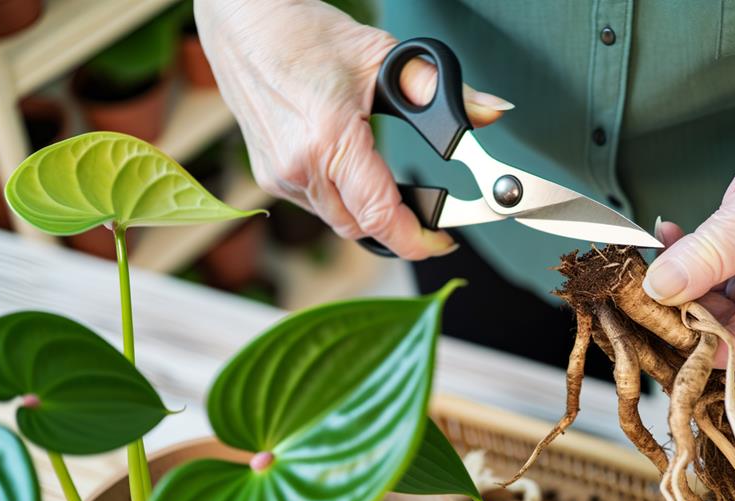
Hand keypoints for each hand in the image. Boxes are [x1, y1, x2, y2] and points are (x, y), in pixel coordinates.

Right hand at [195, 0, 512, 258]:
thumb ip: (441, 91)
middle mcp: (298, 167)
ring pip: (339, 221)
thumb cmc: (303, 34)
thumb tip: (491, 111)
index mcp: (328, 141)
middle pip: (362, 228)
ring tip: (398, 196)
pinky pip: (317, 206)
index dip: (417, 241)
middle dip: (399, 230)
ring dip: (371, 216)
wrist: (243, 23)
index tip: (443, 243)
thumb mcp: (382, 57)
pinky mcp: (269, 176)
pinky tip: (358, 178)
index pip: (380, 216)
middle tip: (430, 219)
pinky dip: (344, 202)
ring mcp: (279, 176)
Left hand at [644, 121, 734, 366]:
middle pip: (716, 329)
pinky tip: (674, 239)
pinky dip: (691, 263)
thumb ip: (701, 259)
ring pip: (708, 304)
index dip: (688, 336)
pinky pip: (712, 281)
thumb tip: (658, 290)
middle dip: (679, 302)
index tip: (650, 312)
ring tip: (660, 247)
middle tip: (644, 276)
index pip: (732, 348)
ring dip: (680, 279)